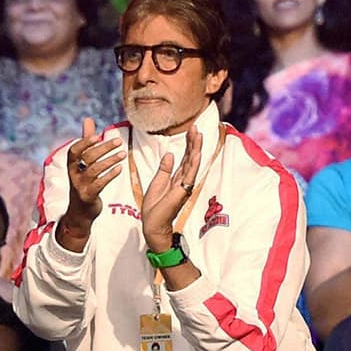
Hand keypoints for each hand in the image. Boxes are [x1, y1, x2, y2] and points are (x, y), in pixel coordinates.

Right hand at [58, 117, 125, 245]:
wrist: (80, 212)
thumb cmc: (84, 182)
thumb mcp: (83, 162)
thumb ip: (86, 141)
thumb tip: (88, 119)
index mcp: (72, 165)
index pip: (74, 151)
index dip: (84, 143)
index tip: (97, 135)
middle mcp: (74, 174)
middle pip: (88, 158)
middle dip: (103, 148)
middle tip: (119, 141)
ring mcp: (80, 186)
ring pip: (95, 170)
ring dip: (110, 160)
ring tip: (123, 154)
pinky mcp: (88, 196)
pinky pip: (100, 184)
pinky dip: (110, 175)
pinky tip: (120, 169)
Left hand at [141, 125, 201, 251]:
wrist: (152, 224)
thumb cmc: (154, 208)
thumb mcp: (157, 183)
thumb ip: (165, 169)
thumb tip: (170, 154)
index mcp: (177, 178)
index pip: (184, 157)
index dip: (188, 144)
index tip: (191, 129)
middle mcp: (183, 180)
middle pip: (190, 157)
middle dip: (193, 142)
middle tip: (196, 126)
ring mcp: (185, 185)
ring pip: (192, 163)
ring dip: (195, 148)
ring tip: (198, 133)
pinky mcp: (182, 191)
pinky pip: (190, 174)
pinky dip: (193, 162)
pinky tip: (196, 151)